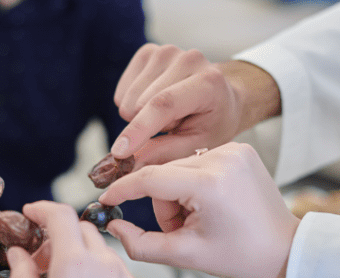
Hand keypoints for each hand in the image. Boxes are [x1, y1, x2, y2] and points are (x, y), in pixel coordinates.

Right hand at [7, 201, 158, 277]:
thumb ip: (23, 277)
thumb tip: (17, 253)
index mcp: (74, 265)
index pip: (61, 216)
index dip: (44, 209)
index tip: (33, 214)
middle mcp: (108, 267)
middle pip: (84, 233)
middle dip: (63, 239)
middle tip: (45, 262)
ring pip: (107, 257)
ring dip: (87, 263)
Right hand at [99, 142, 298, 277]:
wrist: (284, 248)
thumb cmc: (239, 255)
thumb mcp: (185, 255)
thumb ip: (140, 243)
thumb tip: (112, 226)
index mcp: (211, 183)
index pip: (150, 178)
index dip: (123, 190)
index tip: (104, 200)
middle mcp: (223, 157)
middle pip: (164, 174)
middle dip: (163, 205)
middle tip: (179, 231)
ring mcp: (234, 149)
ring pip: (178, 167)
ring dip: (178, 194)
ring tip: (198, 220)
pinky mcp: (240, 148)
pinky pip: (198, 161)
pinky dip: (194, 183)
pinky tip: (210, 205)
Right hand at [111, 44, 280, 166]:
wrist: (221, 96)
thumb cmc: (212, 123)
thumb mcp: (199, 146)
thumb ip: (166, 153)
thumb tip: (130, 163)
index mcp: (207, 82)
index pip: (164, 104)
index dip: (139, 128)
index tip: (119, 152)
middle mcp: (187, 59)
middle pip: (139, 103)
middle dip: (147, 126)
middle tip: (174, 125)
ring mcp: (166, 51)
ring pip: (127, 98)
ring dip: (140, 115)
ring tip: (168, 114)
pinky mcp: (148, 51)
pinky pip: (122, 90)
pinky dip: (132, 103)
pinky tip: (154, 102)